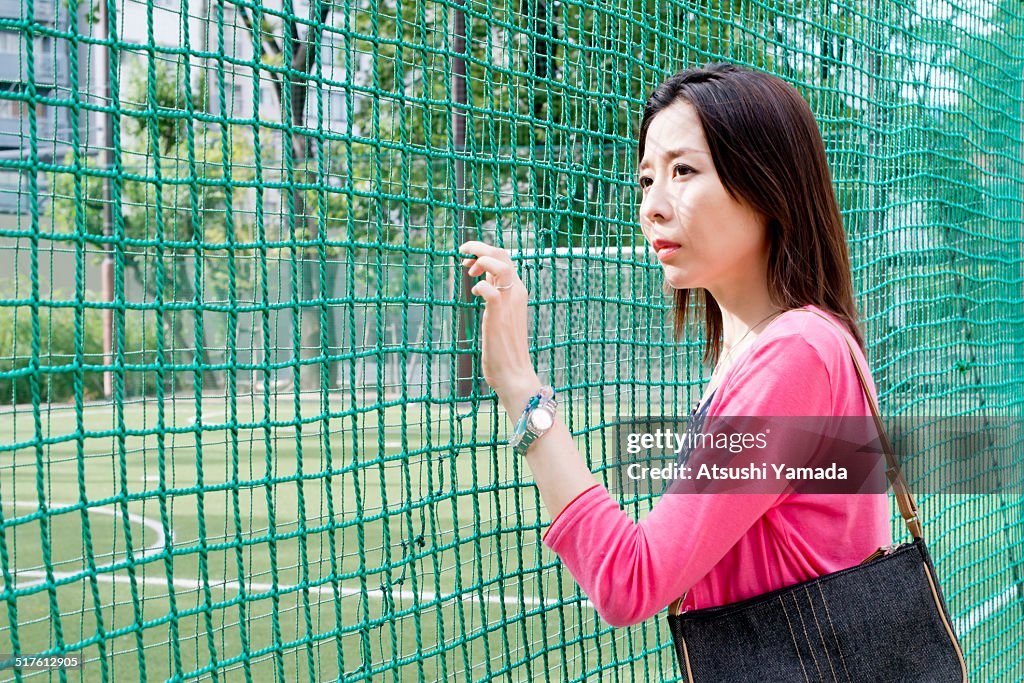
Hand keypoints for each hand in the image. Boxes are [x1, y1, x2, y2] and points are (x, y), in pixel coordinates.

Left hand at [459, 240, 541, 413]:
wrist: (514, 374)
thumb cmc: (505, 349)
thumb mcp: (502, 316)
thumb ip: (497, 298)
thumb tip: (485, 285)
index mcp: (518, 292)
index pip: (505, 259)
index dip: (485, 254)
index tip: (469, 263)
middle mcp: (517, 293)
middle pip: (502, 255)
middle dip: (480, 247)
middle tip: (462, 253)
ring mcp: (509, 303)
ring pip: (500, 265)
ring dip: (481, 259)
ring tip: (467, 267)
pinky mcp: (498, 315)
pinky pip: (490, 289)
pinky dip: (480, 285)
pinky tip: (474, 292)